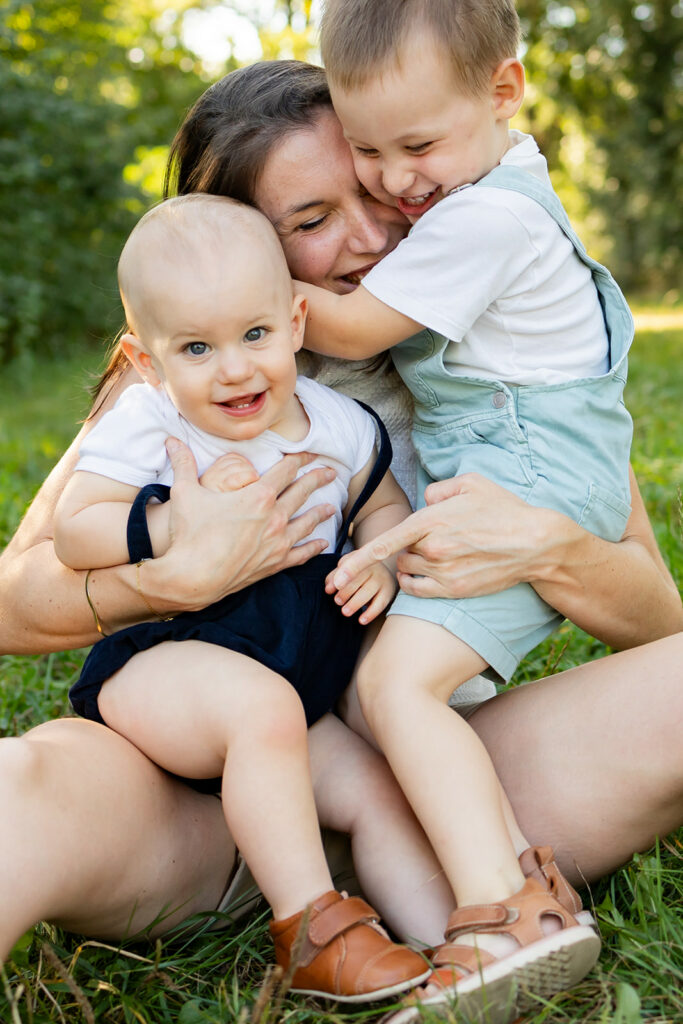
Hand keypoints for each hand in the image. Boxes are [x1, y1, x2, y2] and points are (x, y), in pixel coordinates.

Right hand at [147, 438, 336, 611]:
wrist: (192, 577)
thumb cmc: (189, 534)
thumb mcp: (184, 493)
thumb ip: (183, 464)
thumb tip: (171, 440)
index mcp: (258, 496)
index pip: (286, 471)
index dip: (299, 459)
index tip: (310, 454)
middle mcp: (274, 517)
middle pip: (302, 493)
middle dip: (317, 480)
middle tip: (331, 473)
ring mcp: (277, 542)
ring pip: (306, 523)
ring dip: (319, 513)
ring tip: (330, 507)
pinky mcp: (274, 564)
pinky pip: (301, 554)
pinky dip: (313, 547)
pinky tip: (321, 544)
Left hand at [325, 561, 396, 623]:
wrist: (383, 568)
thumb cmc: (359, 571)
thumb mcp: (347, 568)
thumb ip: (335, 577)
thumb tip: (328, 589)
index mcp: (361, 559)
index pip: (348, 569)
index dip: (338, 579)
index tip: (330, 590)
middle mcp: (373, 568)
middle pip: (358, 580)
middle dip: (346, 592)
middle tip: (337, 601)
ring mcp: (382, 580)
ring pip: (368, 591)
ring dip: (355, 603)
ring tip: (345, 612)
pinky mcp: (388, 592)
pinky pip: (380, 604)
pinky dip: (371, 613)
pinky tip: (361, 620)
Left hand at [331, 473, 549, 600]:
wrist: (535, 543)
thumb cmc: (503, 509)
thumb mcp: (470, 483)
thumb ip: (438, 489)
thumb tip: (424, 502)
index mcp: (433, 520)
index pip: (386, 542)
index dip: (358, 560)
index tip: (337, 574)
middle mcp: (434, 549)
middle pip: (400, 553)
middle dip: (409, 545)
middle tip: (437, 536)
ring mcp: (444, 572)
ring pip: (408, 570)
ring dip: (415, 562)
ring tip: (444, 551)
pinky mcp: (454, 590)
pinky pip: (418, 590)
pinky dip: (417, 582)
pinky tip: (434, 570)